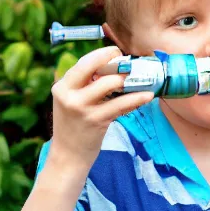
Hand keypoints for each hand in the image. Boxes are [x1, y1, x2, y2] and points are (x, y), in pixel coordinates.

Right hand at [50, 46, 153, 169]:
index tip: (116, 53)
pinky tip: (148, 95)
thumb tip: (111, 69)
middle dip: (115, 62)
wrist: (68, 156)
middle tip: (130, 64)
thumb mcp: (70, 102)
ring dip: (127, 79)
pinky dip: (137, 98)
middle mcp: (69, 95)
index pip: (83, 63)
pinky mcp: (97, 121)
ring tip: (141, 78)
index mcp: (61, 87)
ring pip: (109, 84)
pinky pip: (121, 105)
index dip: (102, 54)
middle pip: (94, 67)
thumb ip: (84, 86)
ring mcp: (82, 108)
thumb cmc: (73, 126)